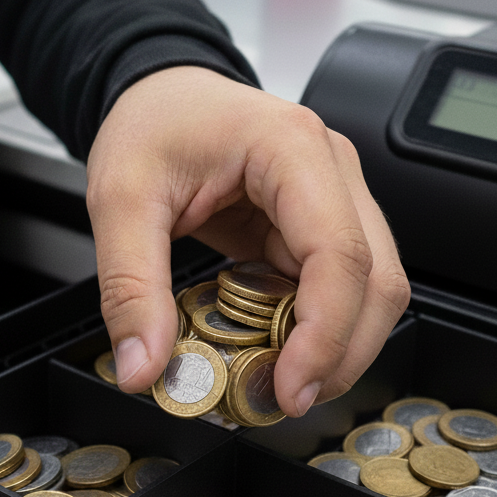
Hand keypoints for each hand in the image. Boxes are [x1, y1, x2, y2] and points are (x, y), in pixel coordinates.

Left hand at [87, 66, 409, 416]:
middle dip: (340, 355)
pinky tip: (277, 349)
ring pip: (370, 291)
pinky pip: (339, 288)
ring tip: (278, 383)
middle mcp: (331, 171)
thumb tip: (145, 368)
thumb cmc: (151, 125)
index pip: (340, 254)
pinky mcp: (321, 224)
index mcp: (291, 148)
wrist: (163, 97)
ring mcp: (335, 197)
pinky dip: (316, 330)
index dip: (326, 335)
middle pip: (376, 281)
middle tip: (282, 399)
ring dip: (334, 348)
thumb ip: (131, 287)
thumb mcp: (121, 200)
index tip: (289, 389)